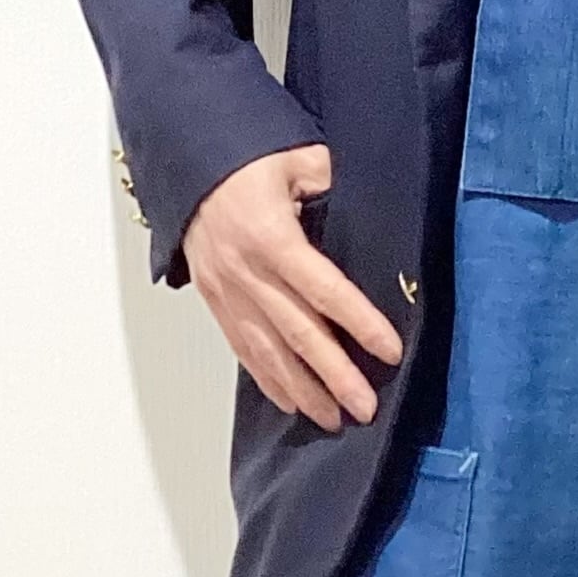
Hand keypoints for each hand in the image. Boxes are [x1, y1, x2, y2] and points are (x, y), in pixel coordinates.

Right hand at [181, 144, 404, 431]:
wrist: (187, 166)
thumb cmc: (246, 160)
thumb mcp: (297, 157)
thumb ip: (332, 181)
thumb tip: (373, 201)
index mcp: (270, 237)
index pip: (324, 289)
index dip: (359, 322)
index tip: (389, 351)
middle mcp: (246, 272)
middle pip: (298, 333)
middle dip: (334, 375)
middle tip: (365, 408)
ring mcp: (226, 292)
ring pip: (268, 351)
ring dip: (303, 389)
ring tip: (334, 419)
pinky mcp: (215, 301)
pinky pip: (244, 347)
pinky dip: (268, 378)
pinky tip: (291, 402)